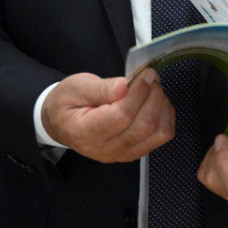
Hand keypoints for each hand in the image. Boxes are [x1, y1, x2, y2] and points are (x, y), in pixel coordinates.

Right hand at [41, 70, 173, 162]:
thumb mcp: (76, 87)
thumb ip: (100, 88)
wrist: (61, 123)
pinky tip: (156, 101)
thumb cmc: (67, 103)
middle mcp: (106, 149)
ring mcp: (123, 154)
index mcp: (86, 133)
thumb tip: (123, 86)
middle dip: (153, 96)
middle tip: (150, 76)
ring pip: (158, 133)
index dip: (138, 93)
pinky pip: (161, 136)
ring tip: (152, 87)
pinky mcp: (135, 151)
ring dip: (162, 105)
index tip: (144, 73)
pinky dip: (165, 116)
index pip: (121, 117)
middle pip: (143, 126)